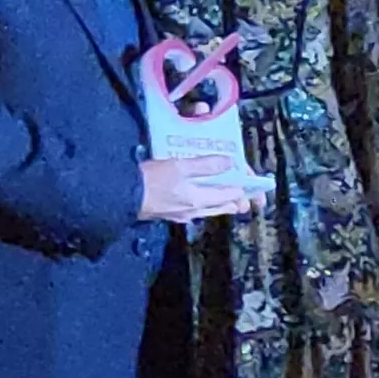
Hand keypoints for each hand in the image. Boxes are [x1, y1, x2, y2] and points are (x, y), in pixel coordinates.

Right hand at [139, 155, 259, 221]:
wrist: (124, 197)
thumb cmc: (153, 180)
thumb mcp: (181, 166)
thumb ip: (206, 165)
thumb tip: (230, 163)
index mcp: (200, 200)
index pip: (230, 195)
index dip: (244, 189)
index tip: (254, 185)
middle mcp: (194, 211)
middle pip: (222, 206)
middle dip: (235, 200)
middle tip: (246, 195)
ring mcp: (182, 214)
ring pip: (209, 210)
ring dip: (221, 203)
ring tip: (229, 198)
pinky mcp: (171, 214)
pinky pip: (196, 210)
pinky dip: (205, 203)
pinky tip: (201, 198)